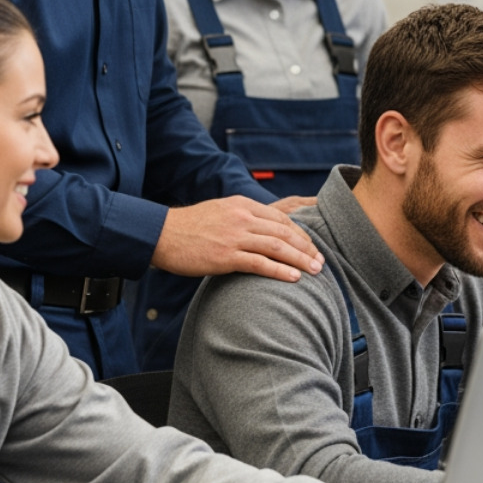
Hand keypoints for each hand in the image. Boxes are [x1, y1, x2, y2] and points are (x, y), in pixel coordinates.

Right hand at [153, 196, 323, 279]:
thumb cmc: (190, 227)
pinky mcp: (226, 256)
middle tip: (321, 260)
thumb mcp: (220, 212)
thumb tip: (261, 233)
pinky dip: (280, 270)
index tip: (311, 246)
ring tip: (315, 270)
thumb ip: (242, 218)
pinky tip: (294, 278)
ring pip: (277, 247)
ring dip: (300, 259)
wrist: (161, 234)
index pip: (281, 218)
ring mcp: (235, 236)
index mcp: (243, 205)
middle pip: (284, 232)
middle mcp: (242, 217)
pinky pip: (260, 263)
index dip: (300, 233)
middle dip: (306, 247)